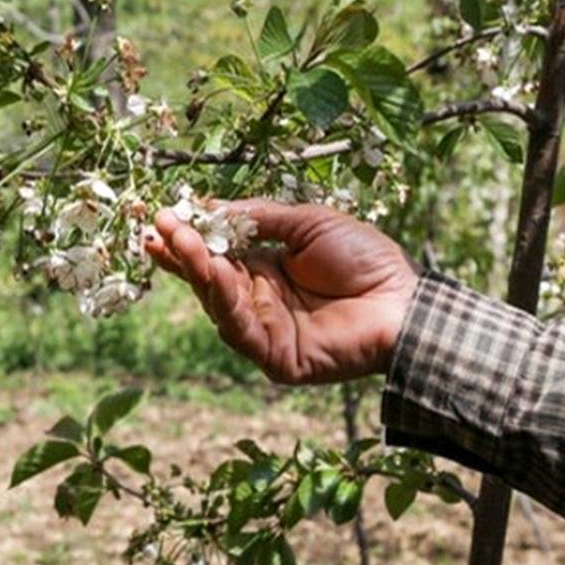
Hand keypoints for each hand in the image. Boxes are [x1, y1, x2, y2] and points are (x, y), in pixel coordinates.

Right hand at [144, 199, 419, 383]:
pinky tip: (216, 273)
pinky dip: (226, 302)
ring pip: (219, 304)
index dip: (188, 240)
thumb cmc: (365, 259)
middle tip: (160, 227)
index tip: (161, 218)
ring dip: (199, 272)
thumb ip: (260, 217)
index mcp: (266, 269)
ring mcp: (266, 331)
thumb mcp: (308, 223)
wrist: (405, 300)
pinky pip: (243, 331)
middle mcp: (260, 300)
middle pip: (209, 280)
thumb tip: (211, 207)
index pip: (216, 255)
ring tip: (183, 242)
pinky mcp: (276, 358)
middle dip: (184, 253)